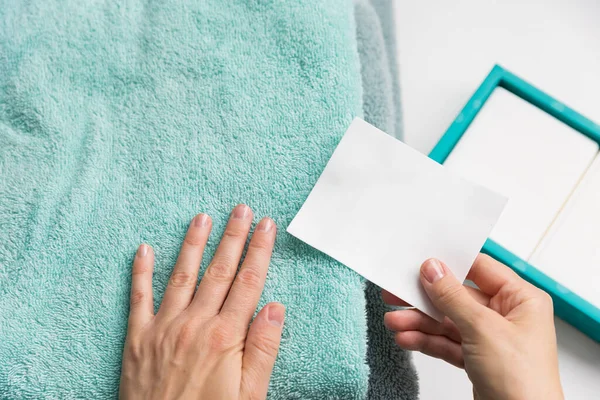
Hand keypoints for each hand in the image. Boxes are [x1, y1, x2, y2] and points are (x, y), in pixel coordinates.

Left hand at [119, 204, 283, 399]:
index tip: (266, 226)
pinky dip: (141, 272)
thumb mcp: (251, 395)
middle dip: (232, 237)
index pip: (248, 283)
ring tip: (202, 218)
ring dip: (193, 244)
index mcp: (224, 337)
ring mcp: (163, 329)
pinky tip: (144, 249)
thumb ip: (263, 350)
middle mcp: (194, 324)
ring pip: (182, 276)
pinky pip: (138, 298)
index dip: (259, 251)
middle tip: (241, 209)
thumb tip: (275, 308)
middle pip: (219, 271)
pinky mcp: (138, 339)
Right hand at [383, 254, 562, 399]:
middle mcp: (507, 316)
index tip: (420, 262)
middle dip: (425, 299)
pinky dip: (426, 341)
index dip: (449, 264)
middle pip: (457, 297)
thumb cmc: (525, 381)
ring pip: (447, 322)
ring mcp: (490, 338)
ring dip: (420, 322)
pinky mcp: (477, 359)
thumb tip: (432, 269)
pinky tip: (407, 339)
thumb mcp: (483, 329)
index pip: (480, 269)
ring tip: (394, 321)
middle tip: (396, 293)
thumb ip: (453, 296)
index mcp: (521, 299)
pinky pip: (447, 342)